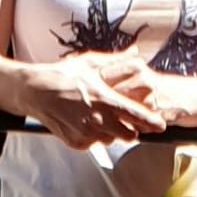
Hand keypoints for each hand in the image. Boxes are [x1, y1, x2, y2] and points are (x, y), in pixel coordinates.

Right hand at [18, 52, 166, 149]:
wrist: (35, 91)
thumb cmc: (63, 75)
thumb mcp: (91, 63)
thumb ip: (117, 61)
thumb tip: (136, 53)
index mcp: (105, 101)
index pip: (137, 117)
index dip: (152, 123)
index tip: (160, 125)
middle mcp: (98, 120)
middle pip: (129, 135)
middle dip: (130, 128)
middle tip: (123, 117)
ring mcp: (87, 134)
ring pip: (110, 140)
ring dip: (110, 132)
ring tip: (97, 115)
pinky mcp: (76, 143)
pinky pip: (93, 143)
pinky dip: (92, 135)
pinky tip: (83, 121)